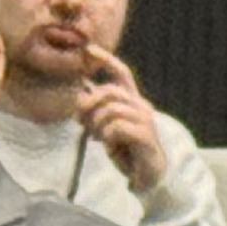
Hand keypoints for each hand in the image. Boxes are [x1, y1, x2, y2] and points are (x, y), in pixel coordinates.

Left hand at [75, 45, 170, 192]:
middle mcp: (141, 106)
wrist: (147, 176)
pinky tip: (109, 144)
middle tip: (81, 121)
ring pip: (112, 109)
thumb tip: (79, 97)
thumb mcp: (106, 128)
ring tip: (98, 138)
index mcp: (132, 102)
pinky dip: (107, 135)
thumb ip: (96, 113)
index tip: (89, 49)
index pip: (122, 73)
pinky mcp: (145, 136)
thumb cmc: (127, 151)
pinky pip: (118, 126)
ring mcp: (145, 120)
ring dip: (97, 124)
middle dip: (90, 104)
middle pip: (110, 91)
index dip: (107, 59)